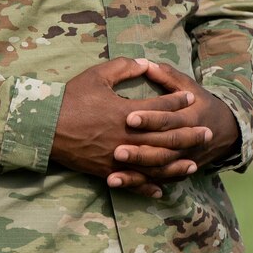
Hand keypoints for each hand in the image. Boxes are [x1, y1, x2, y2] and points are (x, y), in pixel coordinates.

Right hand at [52, 58, 212, 197]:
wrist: (45, 128)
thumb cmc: (70, 99)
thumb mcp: (96, 76)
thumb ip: (123, 67)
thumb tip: (144, 63)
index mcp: (127, 111)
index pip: (161, 107)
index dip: (178, 102)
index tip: (191, 99)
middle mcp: (128, 136)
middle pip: (166, 137)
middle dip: (189, 134)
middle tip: (207, 132)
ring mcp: (119, 157)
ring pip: (156, 164)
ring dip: (177, 164)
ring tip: (194, 162)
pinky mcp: (109, 171)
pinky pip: (134, 182)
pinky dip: (149, 187)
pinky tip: (162, 190)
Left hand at [118, 61, 239, 175]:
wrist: (226, 131)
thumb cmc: (201, 103)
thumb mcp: (189, 86)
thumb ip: (167, 76)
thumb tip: (145, 63)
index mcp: (190, 118)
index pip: (169, 120)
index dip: (150, 119)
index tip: (129, 117)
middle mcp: (188, 143)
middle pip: (163, 148)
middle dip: (140, 151)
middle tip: (116, 150)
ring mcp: (183, 160)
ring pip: (159, 169)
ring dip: (136, 172)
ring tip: (113, 172)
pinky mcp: (176, 173)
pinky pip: (156, 180)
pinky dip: (137, 184)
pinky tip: (117, 182)